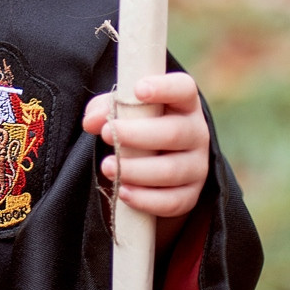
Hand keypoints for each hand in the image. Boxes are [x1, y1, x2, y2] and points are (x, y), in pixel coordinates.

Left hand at [82, 73, 209, 248]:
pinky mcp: (190, 195)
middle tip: (106, 134)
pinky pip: (172, 202)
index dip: (164, 88)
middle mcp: (196, 133)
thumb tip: (92, 122)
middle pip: (174, 133)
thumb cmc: (137, 125)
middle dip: (137, 134)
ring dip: (136, 170)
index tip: (138, 90)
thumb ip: (106, 108)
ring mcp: (196, 165)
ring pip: (171, 170)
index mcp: (183, 104)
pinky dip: (146, 199)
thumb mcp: (123, 110)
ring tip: (107, 167)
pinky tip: (123, 192)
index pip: (184, 89)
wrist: (155, 162)